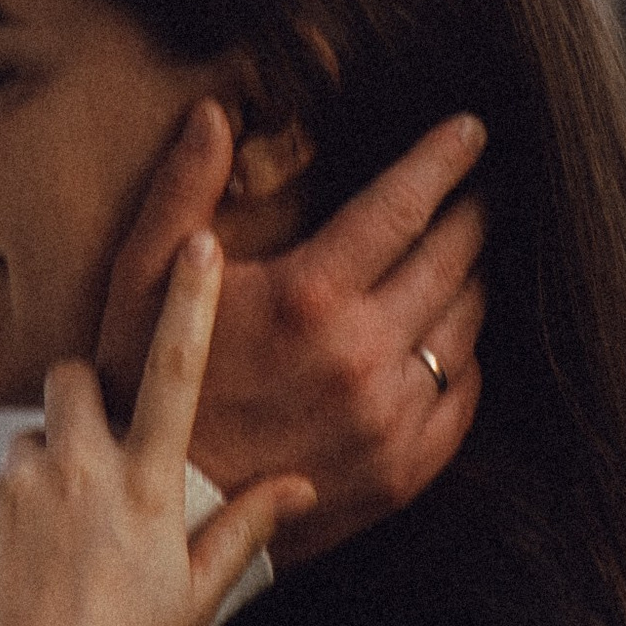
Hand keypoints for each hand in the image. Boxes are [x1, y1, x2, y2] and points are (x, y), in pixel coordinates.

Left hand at [0, 235, 310, 625]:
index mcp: (146, 490)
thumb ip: (242, 531)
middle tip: (83, 474)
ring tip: (42, 568)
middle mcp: (81, 471)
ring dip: (35, 485)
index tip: (197, 240)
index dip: (188, 301)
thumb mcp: (193, 604)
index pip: (174, 372)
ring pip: (25, 450)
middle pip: (72, 382)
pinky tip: (3, 589)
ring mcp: (15, 488)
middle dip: (77, 403)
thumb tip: (299, 484)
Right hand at [95, 109, 486, 559]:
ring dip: (472, 281)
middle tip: (483, 184)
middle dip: (473, 211)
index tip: (472, 128)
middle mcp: (361, 356)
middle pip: (452, 259)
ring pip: (465, 327)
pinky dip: (463, 359)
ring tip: (467, 254)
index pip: (403, 205)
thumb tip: (214, 112)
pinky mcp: (400, 473)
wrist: (161, 513)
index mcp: (307, 296)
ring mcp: (388, 420)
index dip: (443, 159)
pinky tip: (449, 337)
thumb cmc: (145, 383)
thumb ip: (184, 188)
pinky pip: (461, 399)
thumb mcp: (141, 277)